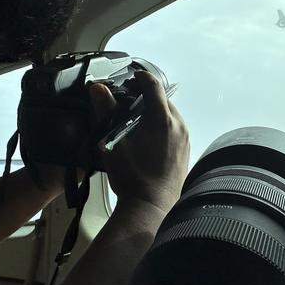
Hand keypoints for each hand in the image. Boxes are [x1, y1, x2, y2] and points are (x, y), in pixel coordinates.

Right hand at [90, 71, 189, 213]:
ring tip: (136, 122)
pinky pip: (175, 130)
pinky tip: (147, 139)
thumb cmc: (131, 176)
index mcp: (163, 119)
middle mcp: (179, 125)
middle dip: (146, 98)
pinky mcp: (186, 152)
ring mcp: (185, 139)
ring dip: (155, 113)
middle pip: (163, 100)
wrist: (151, 207)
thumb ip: (106, 111)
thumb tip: (98, 88)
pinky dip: (162, 127)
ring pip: (170, 116)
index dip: (141, 77)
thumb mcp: (113, 142)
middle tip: (128, 103)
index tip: (131, 77)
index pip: (154, 85)